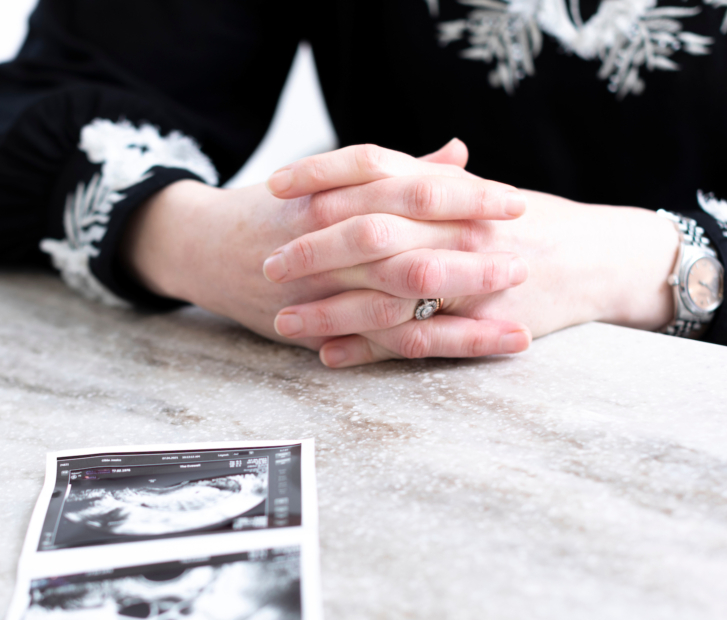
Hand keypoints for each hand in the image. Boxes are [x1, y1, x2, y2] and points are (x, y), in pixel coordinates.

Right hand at [121, 142, 530, 354]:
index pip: (412, 193)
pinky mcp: (317, 328)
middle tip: (523, 266)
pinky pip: (376, 346)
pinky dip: (422, 350)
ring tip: (516, 326)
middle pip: (410, 252)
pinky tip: (464, 356)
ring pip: (399, 307)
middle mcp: (330, 243)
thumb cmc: (274, 210)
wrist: (203, 248)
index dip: (467, 199)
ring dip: (460, 319)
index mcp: (338, 197)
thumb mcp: (329, 180)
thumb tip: (460, 155)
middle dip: (471, 263)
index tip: (514, 204)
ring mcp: (322, 290)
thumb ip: (397, 170)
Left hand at [266, 154, 679, 367]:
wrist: (605, 259)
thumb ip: (432, 182)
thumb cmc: (537, 225)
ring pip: (387, 294)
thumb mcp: (484, 195)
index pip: (378, 168)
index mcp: (454, 191)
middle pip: (373, 231)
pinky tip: (328, 355)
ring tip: (284, 320)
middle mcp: (459, 230)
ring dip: (331, 308)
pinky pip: (416, 341)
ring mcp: (470, 281)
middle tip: (268, 262)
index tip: (276, 187)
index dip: (322, 175)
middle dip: (315, 248)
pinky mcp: (480, 326)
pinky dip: (369, 350)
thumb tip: (380, 167)